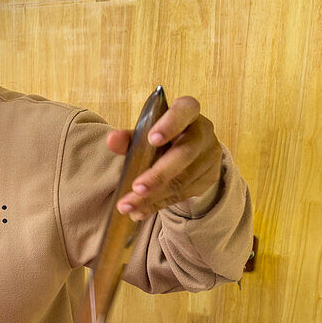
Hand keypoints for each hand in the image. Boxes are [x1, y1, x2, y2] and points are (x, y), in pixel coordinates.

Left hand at [106, 96, 221, 221]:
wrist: (189, 153)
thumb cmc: (162, 137)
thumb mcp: (146, 133)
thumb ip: (129, 137)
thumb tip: (112, 140)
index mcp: (188, 111)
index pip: (184, 110)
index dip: (170, 124)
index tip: (152, 139)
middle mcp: (203, 132)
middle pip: (185, 154)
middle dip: (158, 174)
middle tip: (136, 188)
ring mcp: (209, 157)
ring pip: (183, 180)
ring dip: (153, 196)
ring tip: (128, 206)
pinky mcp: (208, 178)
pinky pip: (182, 194)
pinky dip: (158, 204)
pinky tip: (139, 211)